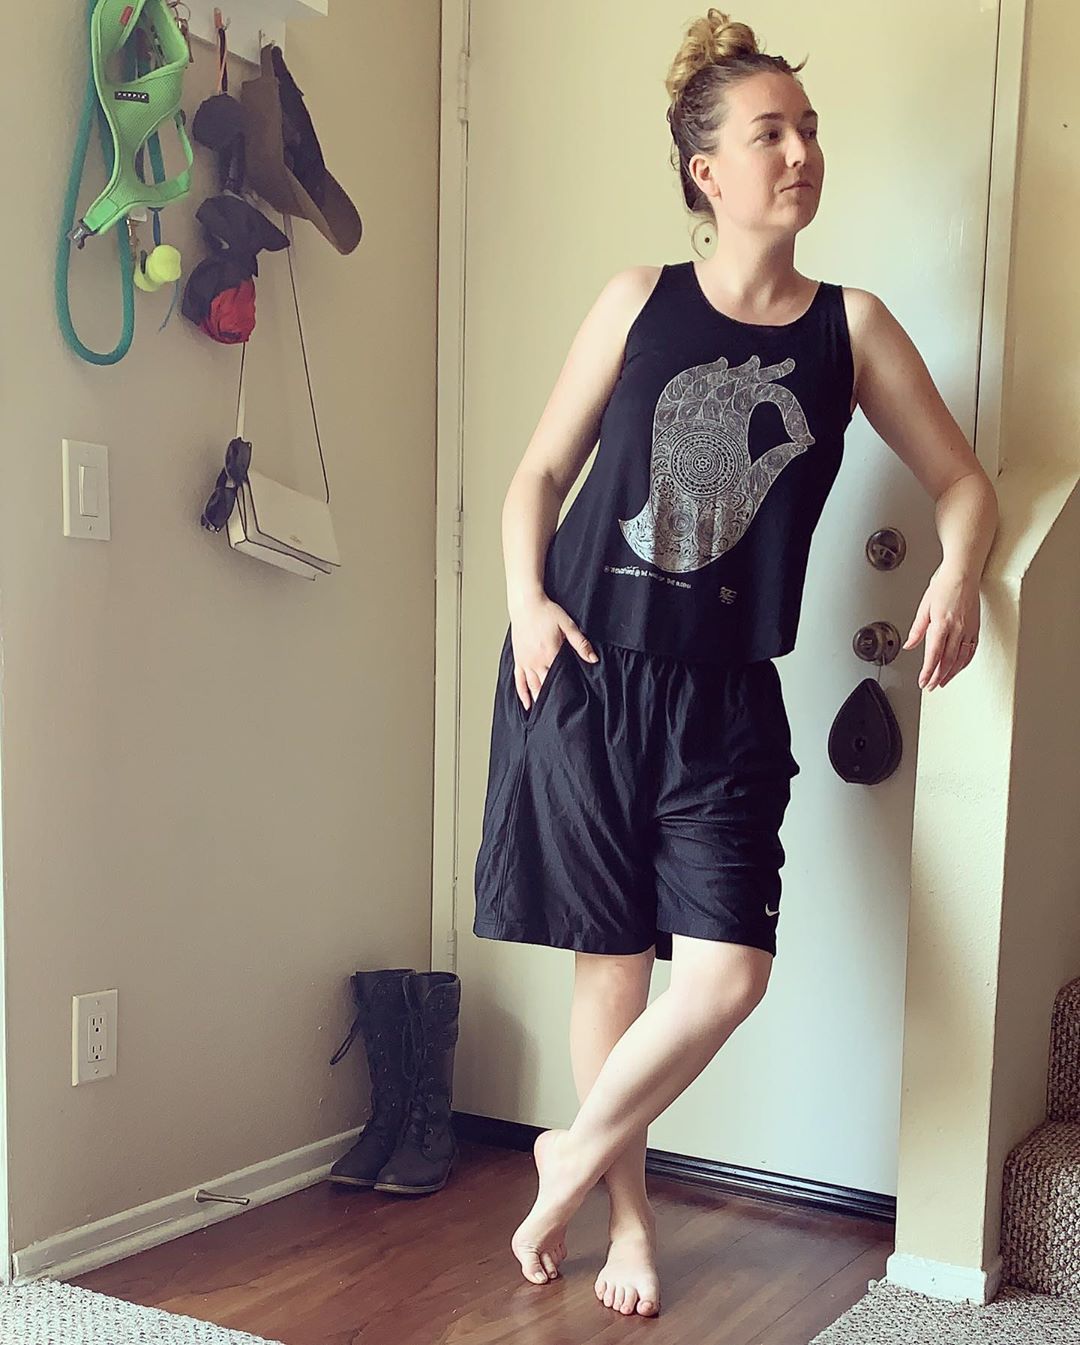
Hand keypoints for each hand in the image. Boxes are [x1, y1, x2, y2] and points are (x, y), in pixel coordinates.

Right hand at [508, 595, 597, 712]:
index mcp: (551, 654)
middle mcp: (537, 661)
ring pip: (532, 686)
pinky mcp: (519, 659)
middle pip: (546, 686)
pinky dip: (522, 694)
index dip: (567, 690)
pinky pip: (519, 681)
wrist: (526, 604)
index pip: (561, 677)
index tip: (573, 703)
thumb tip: (593, 658)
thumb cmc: (546, 612)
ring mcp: (526, 661)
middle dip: (553, 700)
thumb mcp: (568, 625)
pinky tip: (527, 704)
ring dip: (539, 700)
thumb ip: (581, 643)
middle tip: (560, 715)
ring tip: (545, 715)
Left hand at [902, 564, 980, 689]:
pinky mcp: (975, 628)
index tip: (923, 681)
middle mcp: (957, 629)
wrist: (963, 574)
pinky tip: (959, 668)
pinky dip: (964, 662)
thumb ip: (917, 629)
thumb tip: (910, 645)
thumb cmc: (944, 585)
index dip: (928, 671)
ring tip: (942, 682)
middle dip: (938, 676)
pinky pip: (971, 650)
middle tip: (931, 686)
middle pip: (947, 660)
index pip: (934, 654)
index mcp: (942, 624)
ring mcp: (968, 629)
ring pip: (961, 658)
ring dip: (951, 673)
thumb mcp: (924, 606)